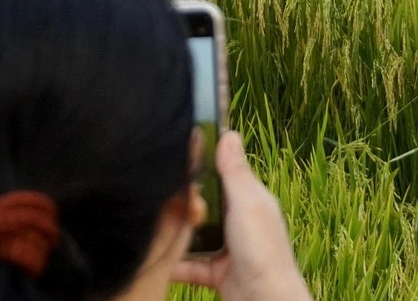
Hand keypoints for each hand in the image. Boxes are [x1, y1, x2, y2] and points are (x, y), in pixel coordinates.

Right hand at [172, 132, 311, 300]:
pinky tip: (157, 257)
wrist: (263, 299)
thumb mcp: (248, 204)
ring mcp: (226, 247)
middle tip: (163, 197)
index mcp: (248, 199)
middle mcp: (237, 220)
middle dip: (183, 202)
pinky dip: (174, 263)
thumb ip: (235, 172)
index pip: (221, 174)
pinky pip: (188, 264)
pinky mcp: (214, 271)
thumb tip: (229, 133)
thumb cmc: (263, 250)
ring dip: (176, 231)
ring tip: (154, 224)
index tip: (177, 156)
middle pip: (202, 204)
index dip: (201, 166)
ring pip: (192, 233)